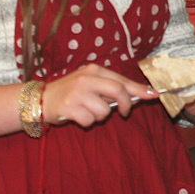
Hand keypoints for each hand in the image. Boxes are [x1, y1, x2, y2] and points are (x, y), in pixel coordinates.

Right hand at [42, 64, 156, 126]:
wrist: (40, 98)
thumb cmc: (70, 91)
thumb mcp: (89, 83)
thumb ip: (109, 87)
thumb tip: (138, 95)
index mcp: (93, 71)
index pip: (122, 80)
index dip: (139, 89)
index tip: (154, 94)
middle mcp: (86, 79)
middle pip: (117, 92)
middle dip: (125, 105)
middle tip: (123, 113)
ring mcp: (77, 93)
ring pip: (104, 111)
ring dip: (99, 116)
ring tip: (87, 111)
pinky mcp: (68, 107)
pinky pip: (89, 121)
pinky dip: (86, 122)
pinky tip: (77, 116)